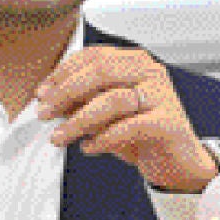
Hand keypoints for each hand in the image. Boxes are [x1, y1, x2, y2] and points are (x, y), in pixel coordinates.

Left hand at [35, 45, 219, 192]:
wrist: (177, 162)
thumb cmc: (140, 134)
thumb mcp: (103, 116)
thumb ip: (80, 103)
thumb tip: (48, 100)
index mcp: (133, 61)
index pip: (93, 56)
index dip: (63, 73)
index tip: (41, 93)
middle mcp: (150, 72)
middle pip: (101, 72)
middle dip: (66, 93)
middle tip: (44, 113)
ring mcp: (162, 95)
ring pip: (113, 100)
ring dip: (79, 120)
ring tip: (59, 137)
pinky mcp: (169, 122)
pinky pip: (130, 126)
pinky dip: (104, 138)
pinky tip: (89, 147)